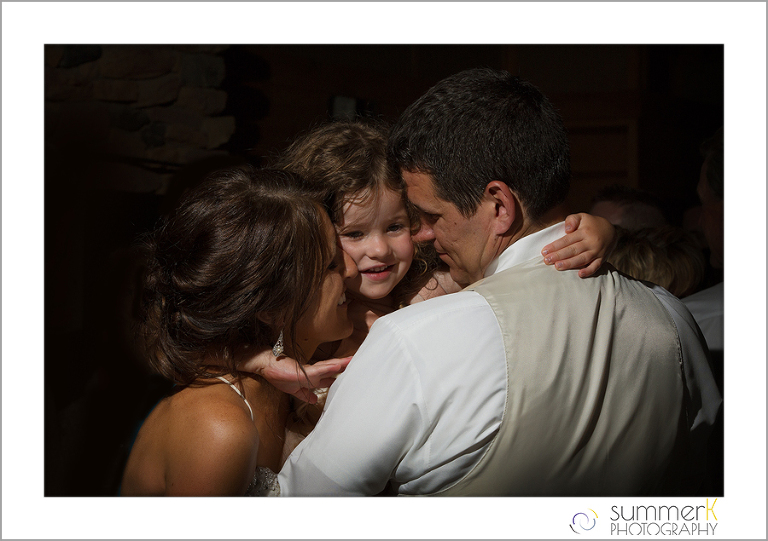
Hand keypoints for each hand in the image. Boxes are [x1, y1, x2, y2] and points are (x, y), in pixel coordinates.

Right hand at [237, 347, 351, 403]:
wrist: (266, 365)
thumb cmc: (278, 376)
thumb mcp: (294, 390)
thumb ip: (305, 395)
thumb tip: (314, 401)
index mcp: (310, 377)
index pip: (328, 377)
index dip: (338, 376)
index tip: (350, 375)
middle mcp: (312, 372)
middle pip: (331, 369)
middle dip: (344, 367)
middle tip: (357, 363)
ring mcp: (308, 370)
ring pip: (328, 366)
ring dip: (340, 364)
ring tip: (352, 360)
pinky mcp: (303, 370)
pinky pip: (319, 370)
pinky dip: (329, 367)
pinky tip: (338, 366)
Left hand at [541, 213, 616, 277]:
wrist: (612, 231)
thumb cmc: (592, 224)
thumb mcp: (582, 216)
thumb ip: (572, 220)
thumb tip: (566, 229)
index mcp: (584, 232)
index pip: (567, 240)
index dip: (555, 246)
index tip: (544, 251)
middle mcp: (591, 242)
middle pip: (573, 250)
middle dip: (559, 256)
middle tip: (547, 261)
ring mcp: (597, 251)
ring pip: (582, 259)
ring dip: (569, 264)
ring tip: (557, 267)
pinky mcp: (602, 259)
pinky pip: (596, 266)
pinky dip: (588, 271)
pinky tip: (579, 275)